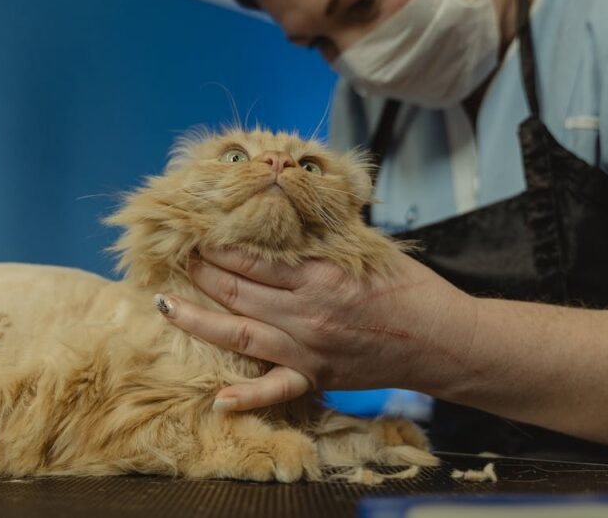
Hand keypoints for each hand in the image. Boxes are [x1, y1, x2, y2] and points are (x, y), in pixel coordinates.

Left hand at [157, 246, 473, 410]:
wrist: (442, 339)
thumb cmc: (408, 286)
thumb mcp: (365, 247)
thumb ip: (322, 235)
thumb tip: (285, 207)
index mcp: (319, 276)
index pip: (254, 259)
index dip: (219, 246)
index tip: (197, 232)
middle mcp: (306, 314)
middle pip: (238, 291)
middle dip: (202, 272)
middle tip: (176, 257)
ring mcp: (308, 349)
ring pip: (240, 334)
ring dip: (198, 319)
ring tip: (165, 304)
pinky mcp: (317, 376)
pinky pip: (276, 390)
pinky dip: (247, 397)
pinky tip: (218, 399)